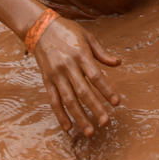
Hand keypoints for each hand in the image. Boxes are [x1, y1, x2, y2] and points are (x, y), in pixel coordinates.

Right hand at [33, 16, 120, 135]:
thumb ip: (101, 53)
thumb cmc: (68, 31)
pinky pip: (53, 101)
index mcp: (80, 54)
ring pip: (68, 100)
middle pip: (83, 91)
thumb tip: (118, 63)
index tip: (116, 103)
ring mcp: (56, 75)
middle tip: (106, 122)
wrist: (40, 28)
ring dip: (79, 117)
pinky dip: (60, 115)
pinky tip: (68, 128)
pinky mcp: (47, 80)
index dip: (107, 90)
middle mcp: (68, 66)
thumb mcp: (87, 37)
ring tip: (90, 131)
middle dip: (95, 108)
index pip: (96, 76)